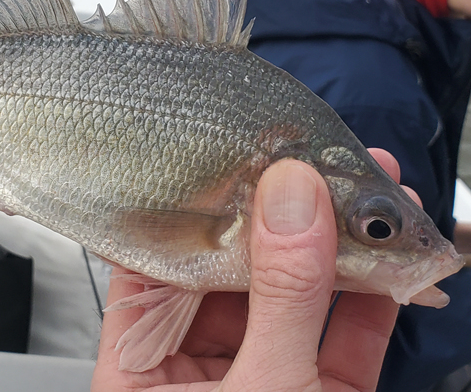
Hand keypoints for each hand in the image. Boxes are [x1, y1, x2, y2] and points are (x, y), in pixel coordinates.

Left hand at [91, 149, 412, 391]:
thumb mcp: (259, 387)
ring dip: (333, 250)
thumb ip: (277, 298)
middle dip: (282, 219)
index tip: (231, 159)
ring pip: (293, 304)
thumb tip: (292, 198)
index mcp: (143, 371)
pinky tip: (384, 262)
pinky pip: (341, 344)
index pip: (157, 264)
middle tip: (313, 163)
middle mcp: (199, 372)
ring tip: (362, 192)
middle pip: (236, 276)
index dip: (194, 206)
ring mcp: (261, 382)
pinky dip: (368, 305)